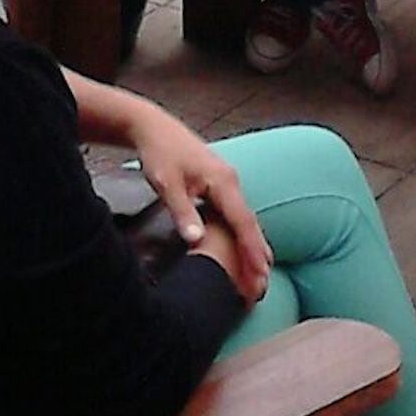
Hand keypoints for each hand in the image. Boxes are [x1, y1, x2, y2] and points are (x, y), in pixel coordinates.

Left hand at [126, 103, 271, 300]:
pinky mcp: (220, 185)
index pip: (242, 221)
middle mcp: (231, 181)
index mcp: (222, 181)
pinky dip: (244, 235)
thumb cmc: (160, 153)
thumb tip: (196, 240)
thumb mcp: (167, 183)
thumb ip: (183, 211)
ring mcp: (227, 182)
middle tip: (262, 287)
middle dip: (258, 255)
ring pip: (246, 219)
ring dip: (253, 247)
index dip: (251, 249)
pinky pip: (238, 214)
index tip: (260, 273)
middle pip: (250, 223)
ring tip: (259, 276)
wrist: (154, 128)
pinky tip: (245, 251)